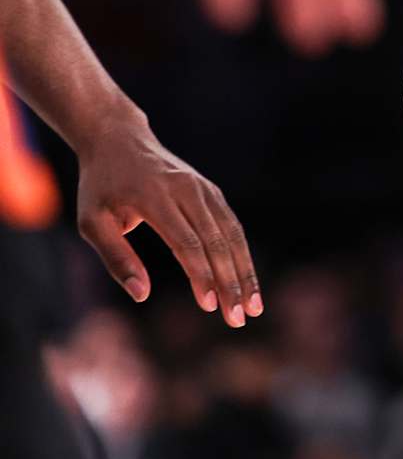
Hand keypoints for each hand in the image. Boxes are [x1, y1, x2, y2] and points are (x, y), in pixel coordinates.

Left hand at [74, 114, 261, 327]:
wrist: (120, 140)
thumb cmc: (101, 187)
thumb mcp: (91, 222)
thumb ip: (116, 257)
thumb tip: (141, 294)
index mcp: (156, 197)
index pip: (187, 242)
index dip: (201, 275)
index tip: (209, 305)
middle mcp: (188, 190)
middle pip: (217, 242)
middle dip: (231, 283)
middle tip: (238, 319)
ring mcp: (205, 189)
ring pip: (233, 235)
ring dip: (245, 272)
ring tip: (254, 306)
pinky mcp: (212, 193)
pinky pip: (233, 227)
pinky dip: (242, 256)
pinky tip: (247, 281)